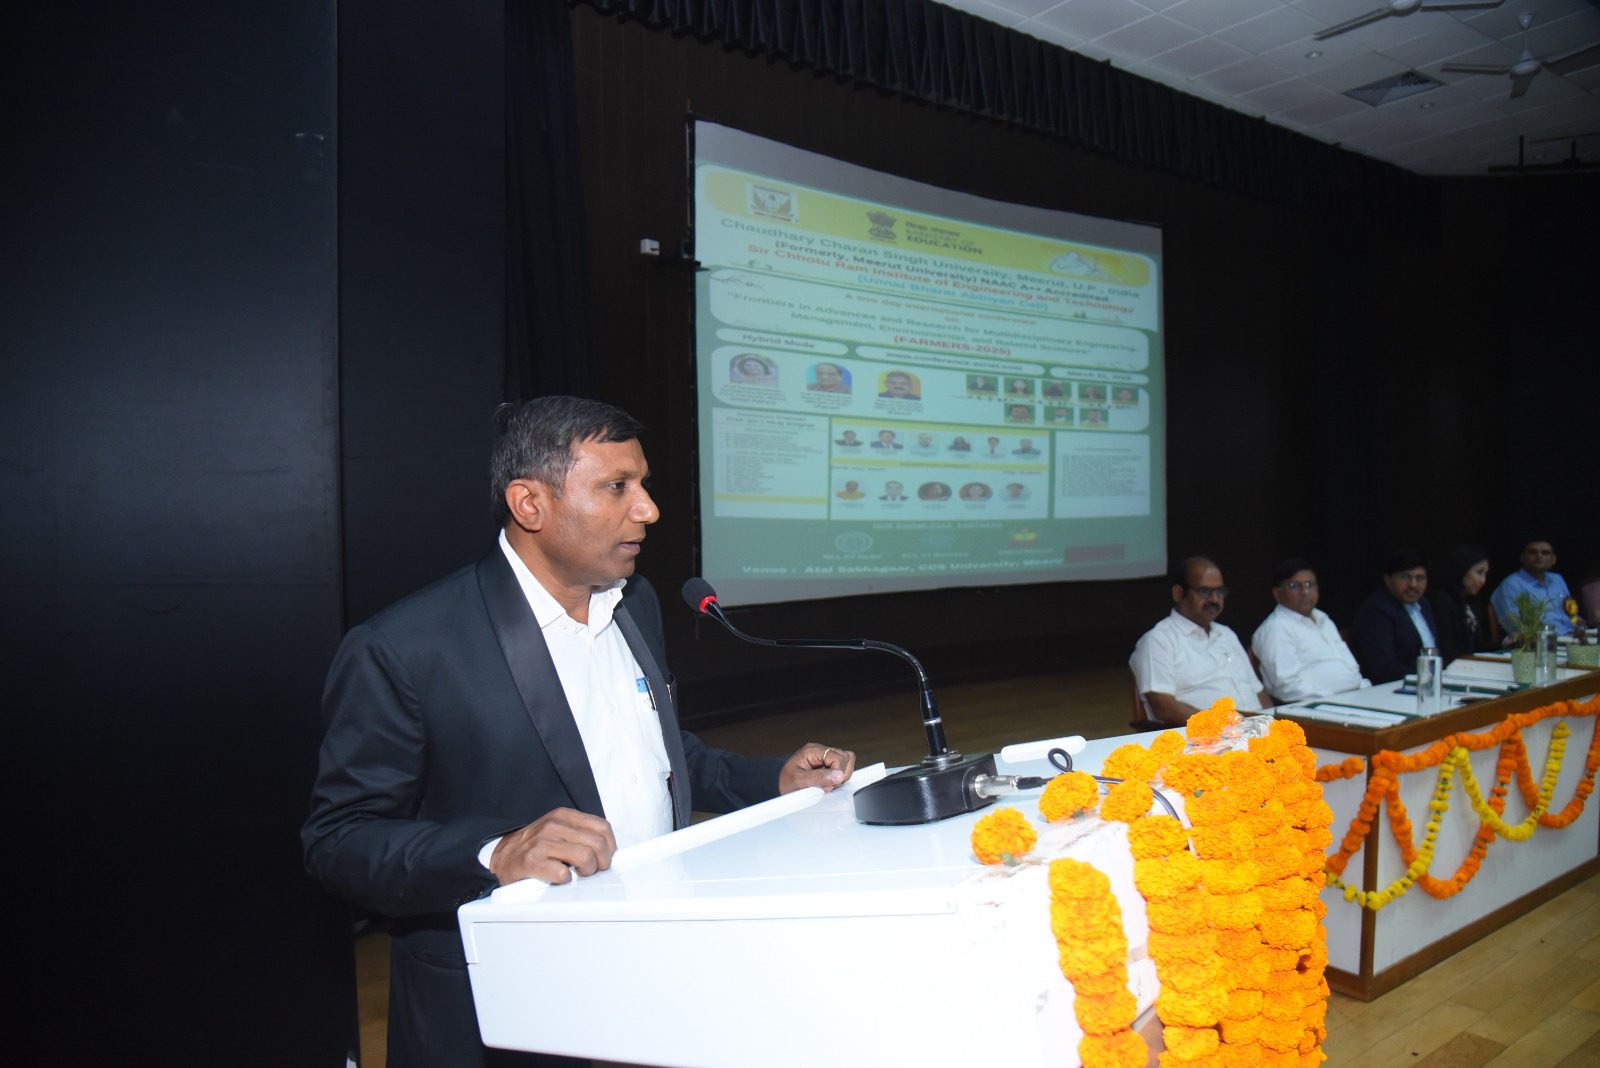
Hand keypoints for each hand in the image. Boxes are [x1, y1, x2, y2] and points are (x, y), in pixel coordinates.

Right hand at [489, 808, 616, 885]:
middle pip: (597, 844)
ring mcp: (542, 842)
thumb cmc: (533, 848)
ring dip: (586, 871)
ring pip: (585, 857)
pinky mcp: (532, 861)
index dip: (610, 846)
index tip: (605, 857)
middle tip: (592, 870)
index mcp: (563, 816)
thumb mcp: (558, 831)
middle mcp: (553, 826)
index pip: (602, 827)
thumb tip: (608, 849)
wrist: (503, 860)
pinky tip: (558, 878)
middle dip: (601, 862)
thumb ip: (580, 834)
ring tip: (576, 874)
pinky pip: (564, 874)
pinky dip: (565, 880)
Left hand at [779, 742, 855, 793]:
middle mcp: (820, 751)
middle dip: (842, 774)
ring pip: (847, 762)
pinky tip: (828, 783)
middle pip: (845, 757)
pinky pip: (842, 768)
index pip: (837, 757)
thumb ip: (819, 778)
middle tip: (829, 785)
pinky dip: (839, 777)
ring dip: (841, 775)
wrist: (778, 783)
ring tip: (828, 784)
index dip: (839, 772)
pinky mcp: (828, 764)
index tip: (831, 784)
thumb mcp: (799, 781)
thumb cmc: (785, 781)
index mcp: (812, 751)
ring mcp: (825, 757)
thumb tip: (838, 775)